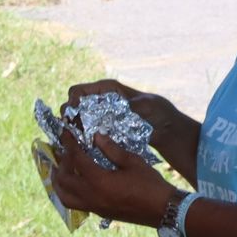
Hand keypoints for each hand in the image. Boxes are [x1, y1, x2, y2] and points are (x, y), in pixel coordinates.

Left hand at [51, 130, 174, 226]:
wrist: (162, 210)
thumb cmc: (150, 184)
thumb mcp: (133, 161)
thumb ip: (112, 149)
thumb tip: (96, 136)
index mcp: (99, 181)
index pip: (76, 159)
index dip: (69, 144)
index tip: (65, 133)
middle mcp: (91, 196)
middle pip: (65, 178)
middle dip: (61, 162)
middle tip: (63, 149)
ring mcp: (93, 206)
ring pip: (64, 196)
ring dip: (59, 181)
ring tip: (59, 168)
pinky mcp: (98, 212)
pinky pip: (73, 203)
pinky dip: (67, 193)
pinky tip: (73, 184)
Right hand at [68, 78, 183, 145]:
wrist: (167, 131)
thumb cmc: (160, 112)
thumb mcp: (148, 105)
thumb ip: (133, 106)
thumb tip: (121, 108)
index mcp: (108, 89)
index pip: (80, 91)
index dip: (71, 101)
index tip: (71, 114)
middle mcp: (101, 102)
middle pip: (74, 107)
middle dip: (69, 117)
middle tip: (70, 130)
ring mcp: (101, 118)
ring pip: (78, 122)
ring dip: (74, 130)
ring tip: (76, 139)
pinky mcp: (105, 132)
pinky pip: (88, 134)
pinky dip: (83, 139)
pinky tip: (83, 147)